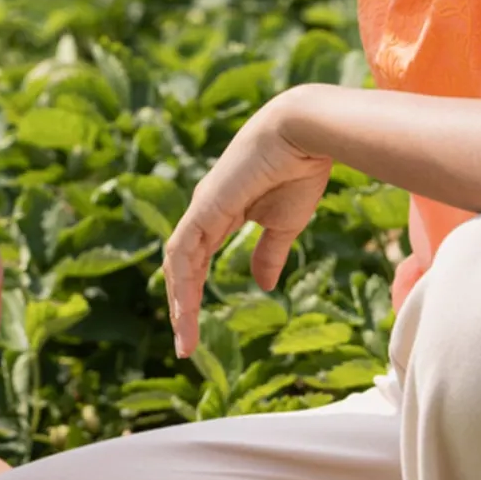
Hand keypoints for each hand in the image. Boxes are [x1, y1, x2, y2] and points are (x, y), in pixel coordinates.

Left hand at [163, 91, 332, 357]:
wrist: (302, 134)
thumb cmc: (297, 171)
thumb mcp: (283, 224)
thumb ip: (268, 254)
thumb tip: (263, 286)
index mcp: (218, 214)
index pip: (196, 262)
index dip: (193, 295)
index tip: (195, 331)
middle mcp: (203, 212)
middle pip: (180, 266)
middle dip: (180, 306)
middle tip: (185, 345)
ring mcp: (201, 207)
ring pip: (178, 263)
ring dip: (179, 302)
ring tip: (184, 339)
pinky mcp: (205, 206)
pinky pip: (184, 249)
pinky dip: (182, 280)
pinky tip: (185, 307)